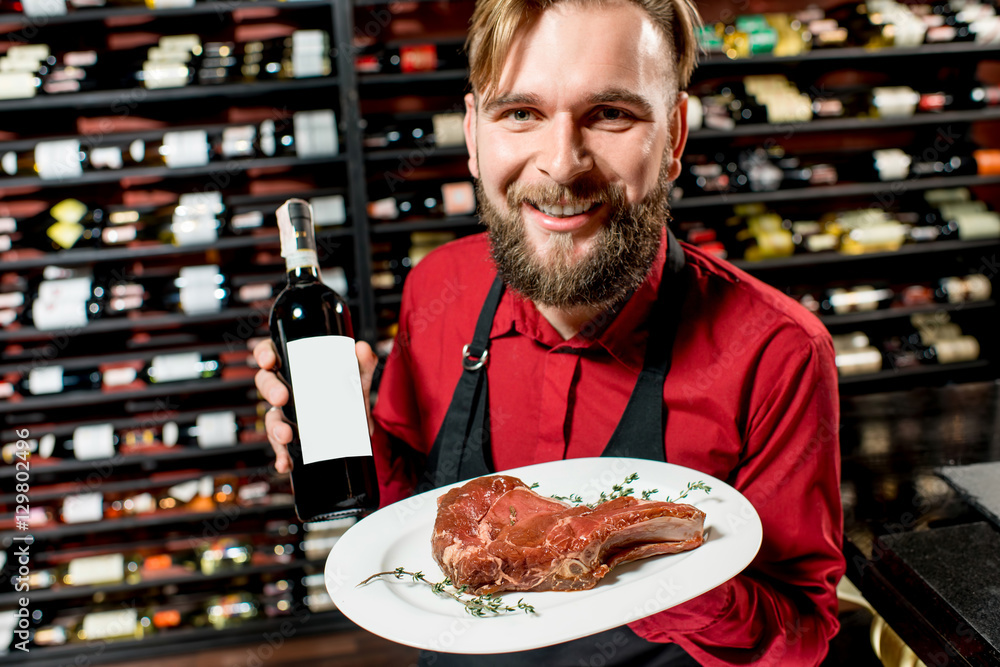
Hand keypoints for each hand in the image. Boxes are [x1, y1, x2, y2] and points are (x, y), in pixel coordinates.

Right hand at [253, 338, 378, 472]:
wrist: (360, 428)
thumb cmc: (349, 394)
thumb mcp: (358, 377)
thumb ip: (363, 363)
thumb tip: (362, 349)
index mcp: (294, 368)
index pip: (270, 355)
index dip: (264, 354)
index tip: (268, 361)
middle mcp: (285, 390)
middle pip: (265, 384)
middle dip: (270, 390)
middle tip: (281, 397)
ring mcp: (286, 416)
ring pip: (270, 418)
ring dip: (274, 428)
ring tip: (286, 435)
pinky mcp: (293, 440)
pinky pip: (281, 448)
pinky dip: (281, 456)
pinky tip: (283, 463)